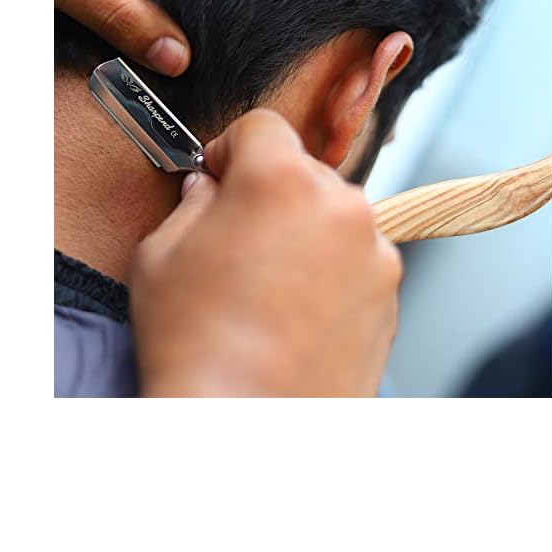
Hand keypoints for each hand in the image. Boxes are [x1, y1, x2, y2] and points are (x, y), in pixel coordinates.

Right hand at [129, 109, 400, 396]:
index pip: (262, 126)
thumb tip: (210, 191)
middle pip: (303, 172)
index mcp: (281, 179)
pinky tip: (295, 316)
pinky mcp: (390, 298)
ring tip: (268, 290)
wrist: (245, 426)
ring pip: (334, 219)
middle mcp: (341, 205)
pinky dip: (331, 276)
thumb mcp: (161, 255)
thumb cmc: (196, 344)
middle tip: (238, 241)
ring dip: (306, 235)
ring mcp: (374, 254)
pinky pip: (356, 263)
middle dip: (271, 194)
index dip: (231, 150)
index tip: (219, 177)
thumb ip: (193, 204)